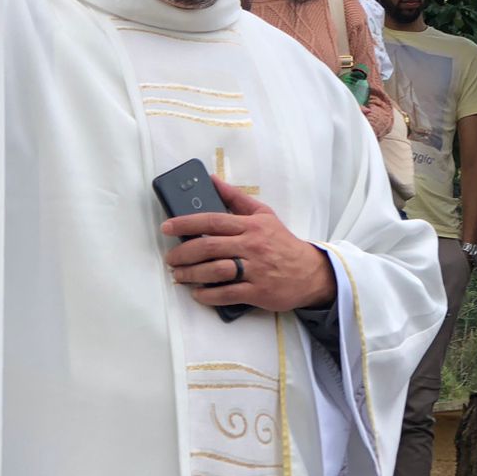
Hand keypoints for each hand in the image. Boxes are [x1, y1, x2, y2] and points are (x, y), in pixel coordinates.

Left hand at [162, 177, 336, 312]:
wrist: (310, 272)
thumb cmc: (281, 242)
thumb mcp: (264, 214)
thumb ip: (236, 198)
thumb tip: (213, 180)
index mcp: (251, 225)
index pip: (213, 220)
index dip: (186, 223)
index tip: (166, 227)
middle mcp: (251, 245)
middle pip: (209, 246)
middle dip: (183, 253)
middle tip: (170, 258)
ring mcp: (255, 269)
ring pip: (215, 270)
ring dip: (191, 274)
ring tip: (178, 275)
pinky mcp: (257, 291)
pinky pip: (227, 293)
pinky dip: (208, 294)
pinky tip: (197, 293)